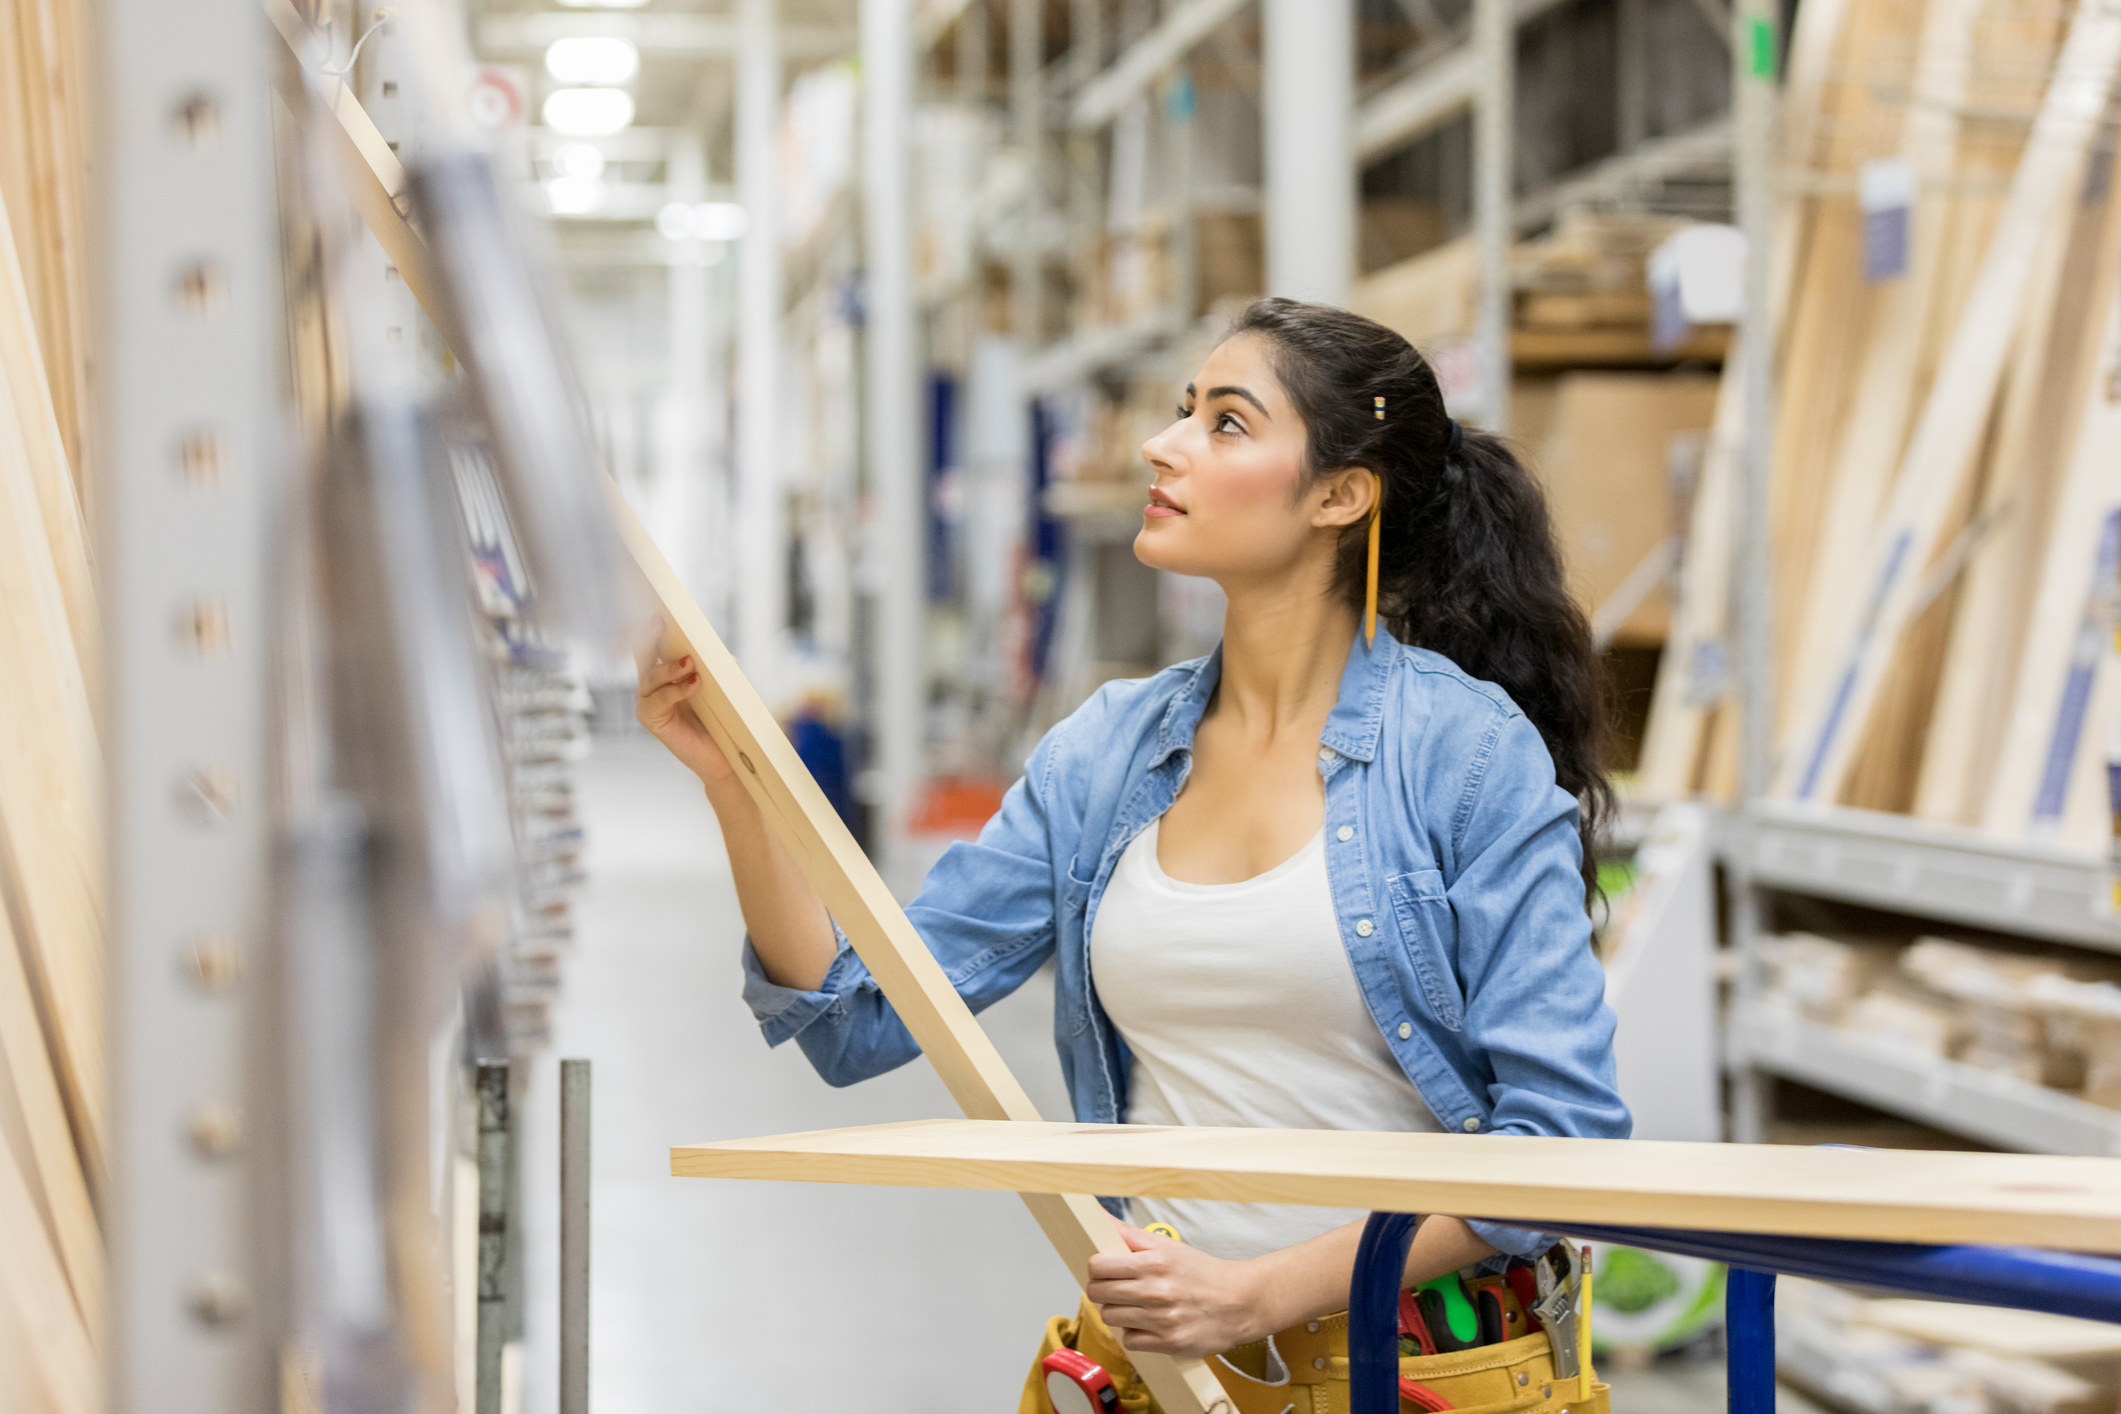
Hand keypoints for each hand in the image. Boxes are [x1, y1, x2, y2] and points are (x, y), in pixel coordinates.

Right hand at [634, 625, 733, 784]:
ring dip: (669, 668)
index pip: (654, 645)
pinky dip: (676, 690)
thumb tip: (728, 658)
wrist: (725, 758)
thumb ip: (722, 672)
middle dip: (648, 636)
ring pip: (650, 678)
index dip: (651, 627)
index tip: (657, 608)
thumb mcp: (724, 689)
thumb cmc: (722, 722)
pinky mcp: (651, 720)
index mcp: (667, 674)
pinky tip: (694, 683)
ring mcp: (649, 703)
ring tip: (691, 663)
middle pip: (643, 654)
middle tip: (659, 621)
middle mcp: (652, 686)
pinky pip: (658, 700)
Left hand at [1086, 1222, 1268, 1358]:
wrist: (1241, 1302)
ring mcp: (1162, 1319)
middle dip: (1103, 1290)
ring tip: (1136, 1306)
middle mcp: (1156, 1290)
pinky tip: (1149, 1324)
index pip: (1099, 1266)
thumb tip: (1099, 1216)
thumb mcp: (1168, 1247)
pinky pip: (1130, 1341)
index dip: (1097, 1268)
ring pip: (1110, 1318)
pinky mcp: (1169, 1343)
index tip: (1105, 1269)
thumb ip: (1130, 1234)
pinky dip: (1135, 1334)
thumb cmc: (1203, 1273)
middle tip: (1118, 1288)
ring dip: (1119, 1313)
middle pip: (1098, 1293)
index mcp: (1154, 1262)